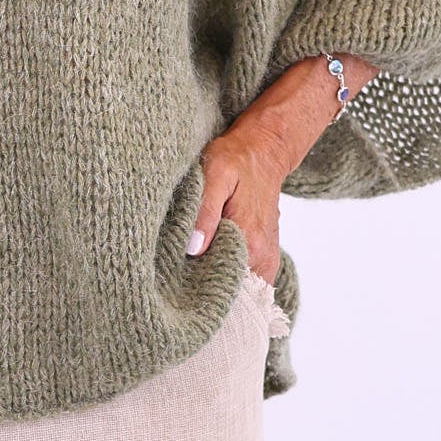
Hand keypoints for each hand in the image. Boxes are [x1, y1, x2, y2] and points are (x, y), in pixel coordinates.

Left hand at [188, 116, 289, 285]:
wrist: (264, 150)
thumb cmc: (236, 158)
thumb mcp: (215, 175)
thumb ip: (205, 212)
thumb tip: (193, 248)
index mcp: (248, 240)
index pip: (222, 285)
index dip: (196, 290)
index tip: (173, 289)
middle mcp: (261, 255)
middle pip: (230, 291)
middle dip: (204, 290)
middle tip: (175, 284)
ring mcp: (266, 257)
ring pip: (239, 288)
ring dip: (216, 285)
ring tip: (189, 277)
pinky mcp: (265, 253)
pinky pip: (248, 280)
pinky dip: (229, 279)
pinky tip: (207, 268)